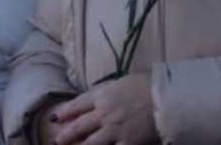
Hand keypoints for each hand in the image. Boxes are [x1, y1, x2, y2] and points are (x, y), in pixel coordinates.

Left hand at [43, 75, 157, 144]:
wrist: (165, 98)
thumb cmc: (144, 86)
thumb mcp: (119, 83)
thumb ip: (104, 91)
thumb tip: (93, 96)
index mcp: (101, 96)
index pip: (77, 105)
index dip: (65, 112)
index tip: (56, 118)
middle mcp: (104, 113)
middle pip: (79, 126)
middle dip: (66, 134)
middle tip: (57, 138)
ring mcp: (115, 130)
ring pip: (90, 143)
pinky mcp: (128, 143)